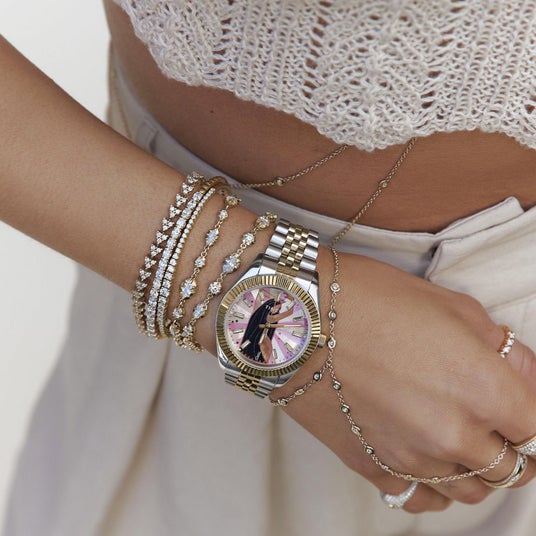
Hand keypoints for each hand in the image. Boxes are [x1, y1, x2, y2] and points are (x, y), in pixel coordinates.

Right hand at [272, 251, 535, 512]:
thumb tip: (527, 378)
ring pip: (470, 490)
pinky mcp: (372, 467)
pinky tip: (427, 462)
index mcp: (483, 389)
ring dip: (475, 469)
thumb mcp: (450, 305)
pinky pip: (420, 499)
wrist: (295, 318)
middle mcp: (453, 434)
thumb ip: (502, 348)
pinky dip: (434, 487)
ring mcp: (411, 458)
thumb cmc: (368, 298)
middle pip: (512, 467)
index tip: (518, 403)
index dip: (530, 413)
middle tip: (497, 424)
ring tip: (462, 441)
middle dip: (512, 446)